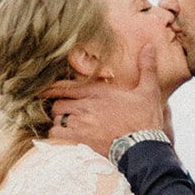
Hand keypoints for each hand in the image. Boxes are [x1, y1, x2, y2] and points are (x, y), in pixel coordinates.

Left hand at [45, 43, 168, 155]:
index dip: (52, 89)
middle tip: (67, 115)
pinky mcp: (77, 142)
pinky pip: (55, 137)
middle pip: (57, 105)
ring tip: (68, 130)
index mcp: (97, 92)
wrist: (143, 148)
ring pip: (56, 121)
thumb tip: (149, 46)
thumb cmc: (146, 121)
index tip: (45, 91)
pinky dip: (58, 139)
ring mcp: (79, 125)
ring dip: (60, 125)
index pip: (64, 86)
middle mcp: (85, 106)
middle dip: (60, 109)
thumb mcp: (149, 91)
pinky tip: (65, 142)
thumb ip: (146, 68)